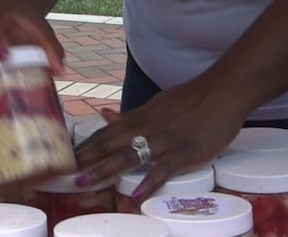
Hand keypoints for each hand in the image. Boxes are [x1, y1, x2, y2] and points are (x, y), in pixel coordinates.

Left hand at [71, 71, 255, 200]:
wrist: (222, 92)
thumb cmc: (191, 98)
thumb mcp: (156, 103)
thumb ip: (131, 115)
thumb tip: (104, 114)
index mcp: (140, 117)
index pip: (105, 133)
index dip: (85, 146)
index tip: (66, 158)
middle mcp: (147, 128)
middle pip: (110, 144)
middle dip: (86, 159)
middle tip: (65, 173)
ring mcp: (165, 141)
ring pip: (130, 156)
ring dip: (106, 169)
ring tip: (86, 183)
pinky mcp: (184, 152)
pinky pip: (163, 169)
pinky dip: (148, 182)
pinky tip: (136, 195)